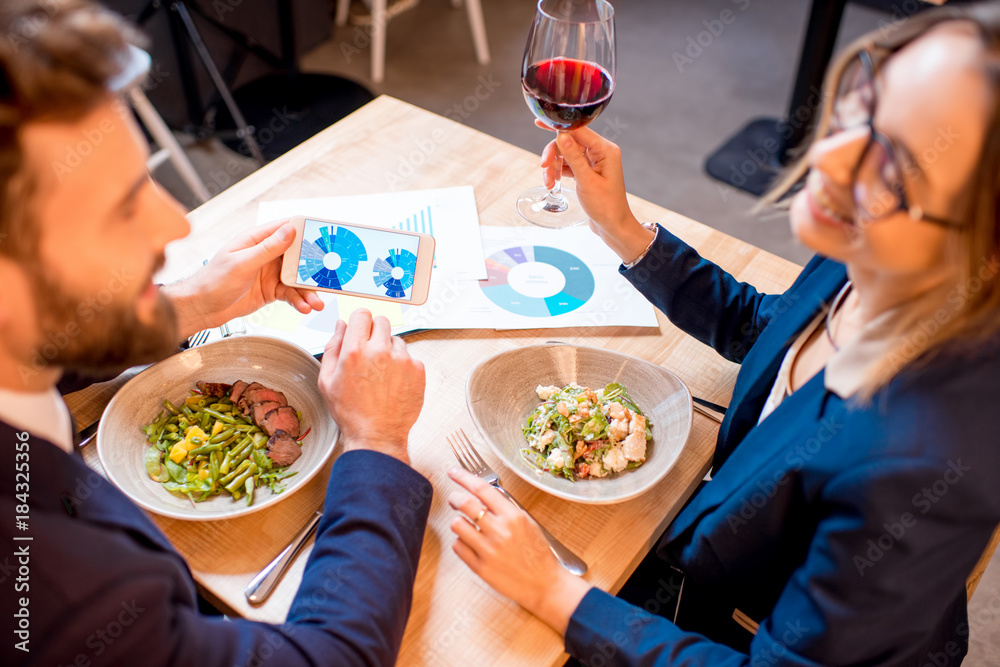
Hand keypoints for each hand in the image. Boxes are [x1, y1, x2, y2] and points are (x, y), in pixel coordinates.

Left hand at [165, 220, 324, 338]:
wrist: (201, 309)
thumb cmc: (212, 281)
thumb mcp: (242, 263)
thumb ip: (268, 248)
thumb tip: (290, 230)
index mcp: (256, 240)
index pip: (286, 229)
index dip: (306, 232)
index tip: (324, 238)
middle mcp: (265, 254)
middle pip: (298, 256)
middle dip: (313, 269)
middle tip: (327, 278)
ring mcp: (270, 273)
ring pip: (297, 278)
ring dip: (308, 290)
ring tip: (316, 303)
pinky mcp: (271, 290)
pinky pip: (291, 294)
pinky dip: (299, 301)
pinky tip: (304, 308)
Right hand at [318, 309, 424, 464]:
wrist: (377, 435)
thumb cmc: (351, 412)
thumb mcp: (327, 380)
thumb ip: (333, 347)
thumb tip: (341, 325)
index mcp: (355, 351)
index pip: (362, 314)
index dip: (360, 321)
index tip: (360, 330)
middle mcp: (380, 351)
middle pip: (381, 322)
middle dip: (374, 333)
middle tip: (369, 353)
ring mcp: (402, 360)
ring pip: (396, 339)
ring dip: (389, 350)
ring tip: (380, 374)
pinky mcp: (417, 370)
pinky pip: (409, 356)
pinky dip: (402, 365)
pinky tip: (392, 383)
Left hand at [447, 468, 591, 634]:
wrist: (544, 584)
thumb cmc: (538, 553)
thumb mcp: (528, 523)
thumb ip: (506, 508)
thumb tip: (485, 493)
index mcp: (513, 516)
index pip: (482, 489)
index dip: (463, 477)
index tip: (453, 473)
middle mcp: (499, 531)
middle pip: (465, 504)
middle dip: (454, 498)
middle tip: (454, 499)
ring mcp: (488, 550)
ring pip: (457, 525)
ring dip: (458, 521)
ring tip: (465, 525)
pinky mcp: (480, 568)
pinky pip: (458, 547)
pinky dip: (461, 542)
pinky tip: (470, 543)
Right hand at [537, 123, 653, 263]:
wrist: (613, 226)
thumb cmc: (606, 206)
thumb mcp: (587, 181)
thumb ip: (573, 157)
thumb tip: (561, 135)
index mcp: (605, 150)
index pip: (578, 130)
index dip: (558, 127)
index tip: (539, 122)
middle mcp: (600, 153)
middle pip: (569, 142)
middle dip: (554, 154)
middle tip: (543, 167)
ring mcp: (593, 162)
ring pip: (566, 154)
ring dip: (554, 166)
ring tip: (549, 183)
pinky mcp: (587, 172)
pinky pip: (568, 165)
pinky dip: (558, 172)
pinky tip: (553, 183)